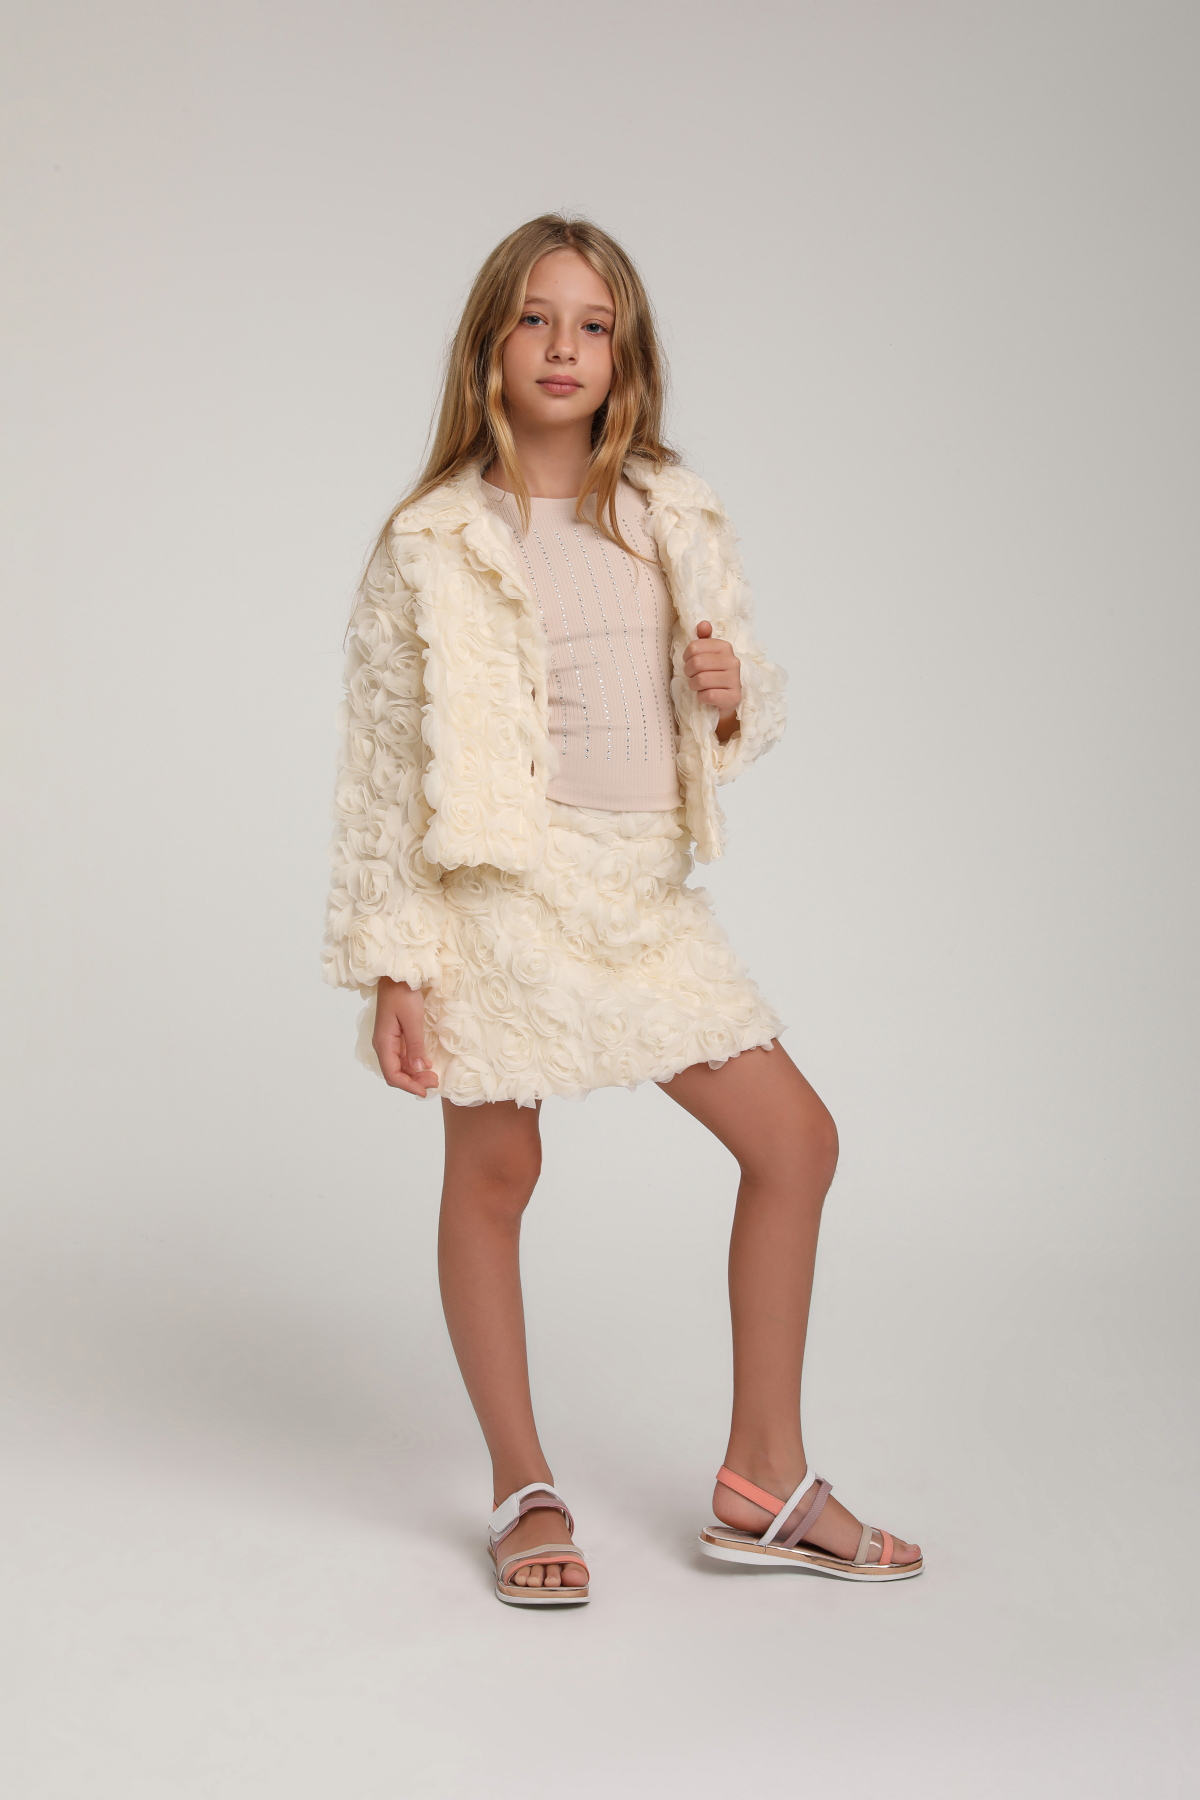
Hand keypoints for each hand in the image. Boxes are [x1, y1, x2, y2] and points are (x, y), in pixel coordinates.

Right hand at [373, 977, 438, 1097]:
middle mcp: (383, 1045)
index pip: (392, 1074)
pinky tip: (426, 1064)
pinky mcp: (395, 1035)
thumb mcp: (412, 1020)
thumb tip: (417, 1069)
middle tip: (435, 1081)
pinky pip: (403, 1056)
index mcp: (383, 1043)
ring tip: (433, 1076)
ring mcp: (389, 1040)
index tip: (425, 1091)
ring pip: (399, 1066)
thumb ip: (414, 1046)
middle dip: (414, 1081)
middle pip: (395, 1072)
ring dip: (415, 1074)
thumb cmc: (403, 993)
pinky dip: (414, 1063)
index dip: (408, 1086)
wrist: (397, 974)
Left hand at [684, 621, 740, 740]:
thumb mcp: (708, 655)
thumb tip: (703, 624)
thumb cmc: (713, 676)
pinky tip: (706, 696)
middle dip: (689, 672)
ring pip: (701, 680)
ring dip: (694, 686)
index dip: (686, 656)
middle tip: (692, 677)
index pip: (695, 647)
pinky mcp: (734, 697)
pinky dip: (702, 697)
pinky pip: (708, 695)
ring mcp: (735, 680)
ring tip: (698, 687)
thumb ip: (703, 639)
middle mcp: (733, 661)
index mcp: (725, 647)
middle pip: (697, 663)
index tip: (689, 662)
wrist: (725, 702)